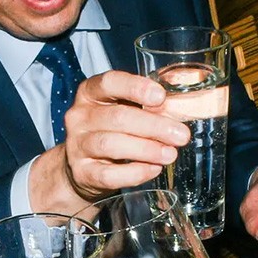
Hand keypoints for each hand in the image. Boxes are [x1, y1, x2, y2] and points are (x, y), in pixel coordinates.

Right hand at [30, 71, 185, 210]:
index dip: (136, 88)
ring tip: (170, 154)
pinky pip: (109, 174)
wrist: (82, 168)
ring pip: (111, 145)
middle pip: (117, 117)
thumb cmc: (110, 132)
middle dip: (154, 126)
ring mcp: (77, 146)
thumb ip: (147, 106)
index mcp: (90, 93)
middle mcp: (79, 117)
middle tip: (180, 135)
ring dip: (146, 149)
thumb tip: (178, 110)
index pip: (110, 83)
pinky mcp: (82, 173)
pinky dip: (135, 172)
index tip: (160, 97)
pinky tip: (153, 169)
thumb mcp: (122, 110)